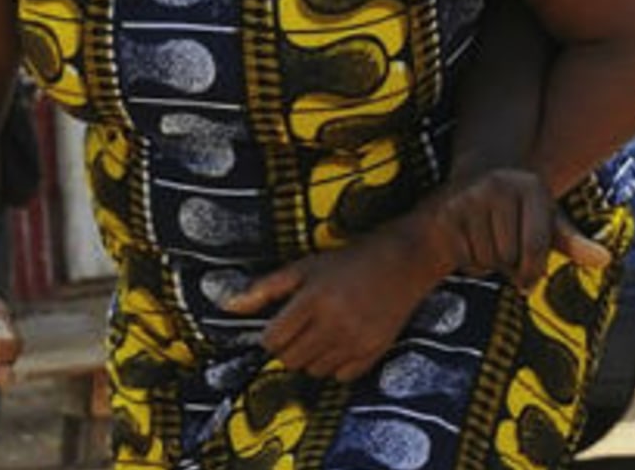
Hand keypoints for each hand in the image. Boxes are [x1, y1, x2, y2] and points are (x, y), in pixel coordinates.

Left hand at [223, 221, 447, 381]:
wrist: (408, 258)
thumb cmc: (353, 258)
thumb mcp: (307, 265)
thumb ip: (265, 289)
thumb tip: (226, 307)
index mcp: (314, 298)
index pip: (273, 339)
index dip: (273, 334)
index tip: (283, 323)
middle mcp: (335, 322)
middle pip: (291, 359)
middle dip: (291, 346)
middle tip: (305, 326)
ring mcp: (357, 339)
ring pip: (314, 371)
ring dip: (313, 356)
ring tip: (326, 330)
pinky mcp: (376, 350)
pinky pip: (341, 376)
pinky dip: (337, 365)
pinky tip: (344, 340)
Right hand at [433, 167, 612, 290]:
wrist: (478, 180)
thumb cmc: (523, 207)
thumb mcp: (550, 219)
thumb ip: (575, 242)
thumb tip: (604, 260)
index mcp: (532, 187)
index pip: (535, 245)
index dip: (534, 270)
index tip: (531, 280)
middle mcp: (499, 186)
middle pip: (509, 256)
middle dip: (511, 266)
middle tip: (510, 253)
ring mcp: (471, 198)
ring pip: (486, 260)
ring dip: (492, 265)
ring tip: (494, 245)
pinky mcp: (448, 214)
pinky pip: (464, 260)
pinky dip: (472, 264)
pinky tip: (477, 245)